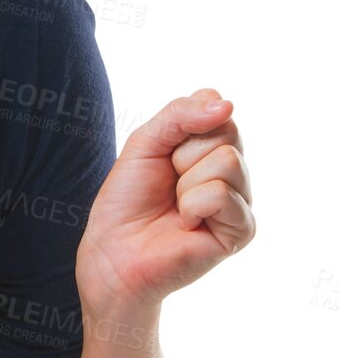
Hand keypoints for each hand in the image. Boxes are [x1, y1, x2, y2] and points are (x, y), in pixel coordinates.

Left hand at [75, 87, 255, 315]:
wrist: (114, 252)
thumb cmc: (127, 200)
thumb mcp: (145, 142)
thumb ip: (180, 115)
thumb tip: (228, 105)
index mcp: (212, 146)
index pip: (217, 108)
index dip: (182, 127)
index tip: (163, 155)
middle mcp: (233, 171)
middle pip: (226, 132)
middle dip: (182, 156)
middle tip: (168, 185)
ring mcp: (241, 200)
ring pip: (227, 161)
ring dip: (186, 184)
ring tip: (176, 207)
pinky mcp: (242, 230)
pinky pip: (222, 194)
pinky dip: (192, 206)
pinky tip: (186, 225)